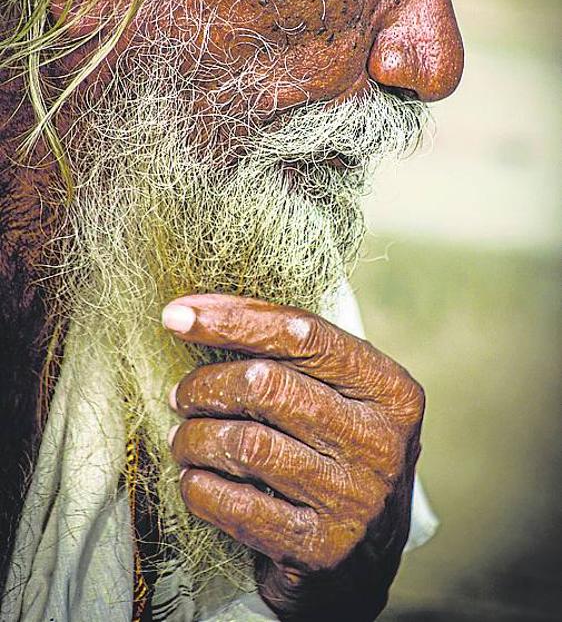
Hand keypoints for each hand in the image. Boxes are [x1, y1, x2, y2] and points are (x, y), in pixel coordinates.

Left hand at [164, 294, 424, 621]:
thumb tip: (197, 312)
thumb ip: (293, 355)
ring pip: (244, 444)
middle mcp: (379, 441)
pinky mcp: (320, 548)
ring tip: (183, 439)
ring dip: (194, 438)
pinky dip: (199, 487)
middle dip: (205, 385)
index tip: (176, 315)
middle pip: (266, 385)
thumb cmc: (337, 453)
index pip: (303, 334)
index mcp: (389, 389)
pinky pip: (236, 505)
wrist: (365, 561)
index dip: (233, 319)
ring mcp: (352, 498)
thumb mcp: (340, 396)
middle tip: (181, 395)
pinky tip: (195, 480)